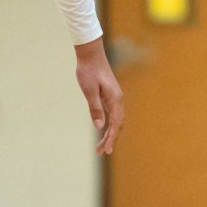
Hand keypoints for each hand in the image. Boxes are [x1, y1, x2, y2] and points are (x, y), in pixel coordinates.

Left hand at [74, 40, 124, 155]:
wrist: (90, 54)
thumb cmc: (88, 71)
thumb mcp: (89, 90)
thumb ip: (95, 108)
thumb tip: (99, 127)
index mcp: (115, 99)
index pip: (116, 124)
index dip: (111, 138)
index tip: (106, 150)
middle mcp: (118, 100)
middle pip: (118, 124)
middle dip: (110, 139)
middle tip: (101, 152)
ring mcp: (115, 98)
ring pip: (116, 120)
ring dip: (110, 134)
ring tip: (100, 147)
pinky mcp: (110, 96)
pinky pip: (113, 115)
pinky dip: (109, 125)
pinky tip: (103, 132)